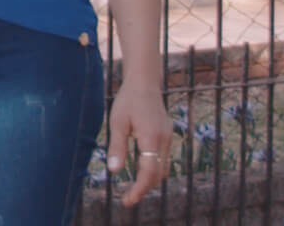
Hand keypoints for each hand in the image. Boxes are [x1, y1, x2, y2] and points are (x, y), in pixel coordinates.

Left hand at [106, 86, 171, 206]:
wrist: (144, 83)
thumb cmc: (128, 100)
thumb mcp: (117, 123)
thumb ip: (117, 147)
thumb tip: (114, 171)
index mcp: (152, 137)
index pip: (149, 172)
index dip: (139, 189)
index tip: (128, 200)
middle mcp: (165, 140)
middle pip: (159, 175)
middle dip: (145, 189)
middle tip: (128, 199)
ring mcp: (169, 138)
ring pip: (164, 169)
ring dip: (151, 181)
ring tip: (133, 188)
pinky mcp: (168, 136)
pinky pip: (164, 159)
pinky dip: (154, 170)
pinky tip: (142, 172)